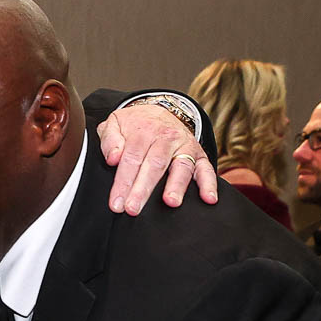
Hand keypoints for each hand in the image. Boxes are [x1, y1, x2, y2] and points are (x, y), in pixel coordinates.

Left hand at [98, 103, 218, 214]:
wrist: (159, 111)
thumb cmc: (134, 125)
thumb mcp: (115, 123)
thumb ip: (110, 140)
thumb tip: (113, 158)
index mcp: (144, 131)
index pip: (132, 159)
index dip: (123, 182)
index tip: (116, 204)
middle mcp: (167, 137)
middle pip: (155, 165)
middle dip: (143, 189)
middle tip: (133, 209)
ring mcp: (185, 146)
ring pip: (181, 167)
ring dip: (177, 186)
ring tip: (170, 203)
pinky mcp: (199, 154)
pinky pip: (207, 169)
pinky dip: (209, 184)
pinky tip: (209, 199)